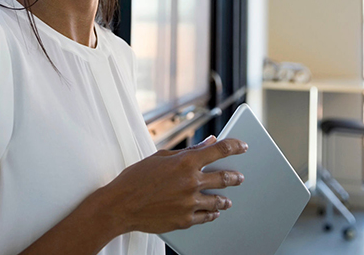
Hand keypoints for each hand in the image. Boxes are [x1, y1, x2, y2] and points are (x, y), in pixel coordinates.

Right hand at [100, 136, 247, 233]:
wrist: (121, 205)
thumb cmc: (136, 179)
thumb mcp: (161, 157)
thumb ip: (188, 151)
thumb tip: (208, 143)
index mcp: (185, 162)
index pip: (219, 150)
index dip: (235, 146)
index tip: (243, 146)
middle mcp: (191, 182)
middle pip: (224, 177)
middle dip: (235, 177)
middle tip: (240, 177)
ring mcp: (189, 203)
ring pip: (217, 201)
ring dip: (225, 199)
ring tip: (227, 200)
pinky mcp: (184, 220)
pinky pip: (205, 217)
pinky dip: (211, 214)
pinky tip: (213, 213)